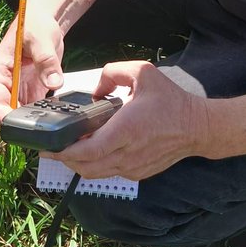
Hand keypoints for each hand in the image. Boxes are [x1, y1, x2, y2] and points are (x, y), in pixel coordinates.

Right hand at [0, 9, 64, 122]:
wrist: (43, 21)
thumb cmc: (35, 24)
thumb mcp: (41, 39)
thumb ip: (46, 61)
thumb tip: (54, 83)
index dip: (3, 117)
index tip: (20, 126)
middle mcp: (5, 84)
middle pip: (6, 114)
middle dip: (21, 124)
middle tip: (41, 130)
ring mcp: (17, 90)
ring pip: (21, 115)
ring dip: (34, 122)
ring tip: (52, 125)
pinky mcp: (31, 92)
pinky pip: (35, 110)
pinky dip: (44, 115)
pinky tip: (57, 117)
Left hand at [52, 60, 210, 180]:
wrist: (197, 127)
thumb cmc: (171, 100)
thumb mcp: (143, 72)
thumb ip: (112, 72)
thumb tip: (95, 91)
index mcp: (126, 129)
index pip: (88, 150)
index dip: (64, 152)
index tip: (48, 146)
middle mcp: (127, 153)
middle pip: (86, 166)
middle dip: (64, 159)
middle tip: (49, 149)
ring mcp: (132, 167)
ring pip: (95, 174)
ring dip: (77, 164)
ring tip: (65, 150)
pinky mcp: (137, 173)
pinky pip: (108, 172)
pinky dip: (94, 165)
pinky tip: (90, 152)